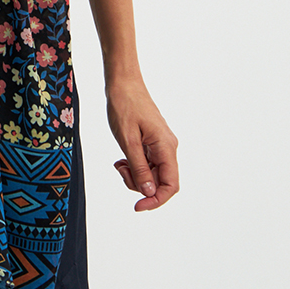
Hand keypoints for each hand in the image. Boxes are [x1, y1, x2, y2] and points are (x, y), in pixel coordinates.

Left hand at [105, 76, 178, 210]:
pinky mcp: (153, 141)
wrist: (122, 82)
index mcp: (166, 147)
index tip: (138, 206)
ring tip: (119, 162)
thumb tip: (149, 192)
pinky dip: (134, 165)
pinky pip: (147, 162)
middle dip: (140, 184)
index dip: (156, 200)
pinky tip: (122, 159)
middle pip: (160, 181)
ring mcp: (161, 144)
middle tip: (121, 170)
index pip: (170, 185)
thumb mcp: (128, 140)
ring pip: (152, 173)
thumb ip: (139, 167)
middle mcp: (168, 147)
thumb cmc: (124, 105)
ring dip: (135, 175)